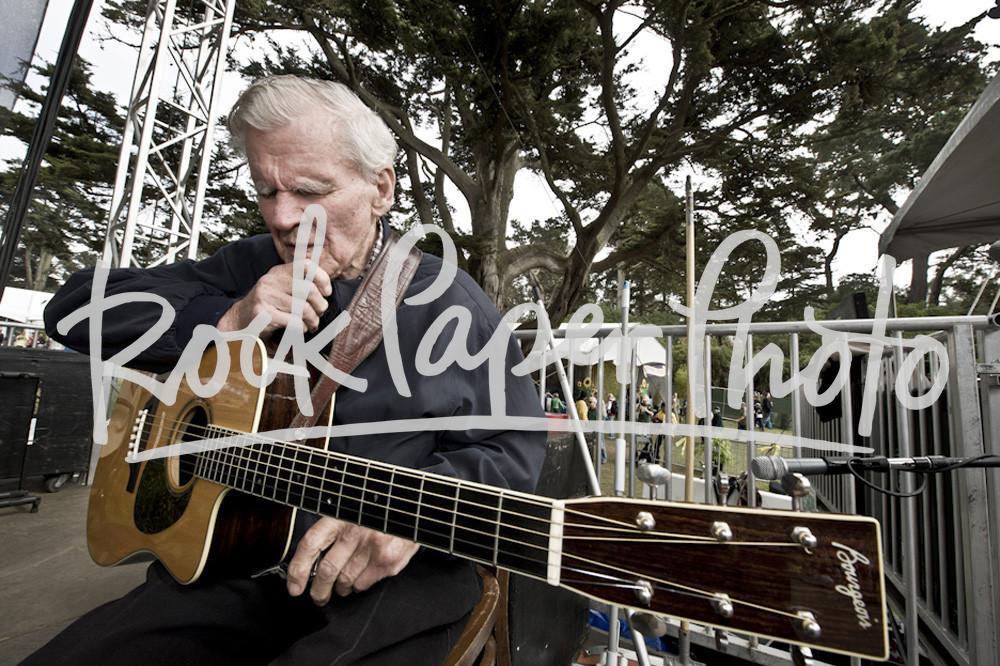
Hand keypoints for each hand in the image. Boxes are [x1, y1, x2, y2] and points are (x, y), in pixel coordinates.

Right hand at [217, 263, 331, 334]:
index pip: (305, 266)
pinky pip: (294, 322)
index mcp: (278, 272)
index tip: (327, 292)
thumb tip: (327, 290)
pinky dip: (302, 328)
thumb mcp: (283, 290)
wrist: (240, 321)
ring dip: (312, 320)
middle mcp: (270, 281)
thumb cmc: (270, 307)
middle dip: (320, 305)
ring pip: (303, 308)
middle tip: (320, 314)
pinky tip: (300, 330)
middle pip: (309, 289)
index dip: (322, 278)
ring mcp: (265, 297)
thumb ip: (301, 285)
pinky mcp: (262, 314)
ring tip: (311, 324)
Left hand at [286, 517, 418, 604]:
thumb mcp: (354, 509)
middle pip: (326, 570)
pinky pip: (363, 584)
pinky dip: (359, 585)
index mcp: (341, 515)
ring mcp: (373, 548)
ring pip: (345, 581)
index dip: (298, 569)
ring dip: (340, 588)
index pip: (311, 545)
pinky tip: (361, 578)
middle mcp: (356, 531)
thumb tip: (312, 558)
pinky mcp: (388, 561)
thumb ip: (335, 528)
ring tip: (342, 586)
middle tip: (318, 596)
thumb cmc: (380, 509)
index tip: (294, 586)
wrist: (414, 507)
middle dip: (318, 590)